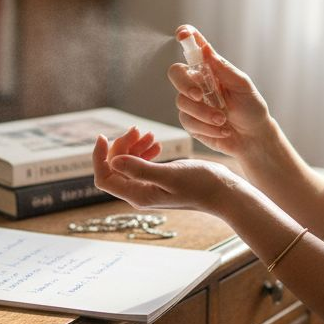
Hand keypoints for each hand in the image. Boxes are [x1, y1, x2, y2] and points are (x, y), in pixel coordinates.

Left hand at [92, 130, 236, 212]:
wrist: (224, 192)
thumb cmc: (201, 185)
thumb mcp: (170, 175)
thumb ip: (140, 169)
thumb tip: (113, 160)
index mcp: (138, 195)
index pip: (104, 178)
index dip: (98, 157)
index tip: (103, 136)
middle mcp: (140, 194)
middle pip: (115, 168)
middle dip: (121, 146)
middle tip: (137, 129)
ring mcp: (150, 187)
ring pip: (129, 164)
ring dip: (134, 146)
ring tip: (149, 134)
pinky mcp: (160, 180)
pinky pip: (143, 164)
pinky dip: (145, 151)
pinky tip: (156, 143)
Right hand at [169, 25, 273, 157]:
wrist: (253, 138)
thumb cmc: (251, 108)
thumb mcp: (243, 85)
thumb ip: (223, 68)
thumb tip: (206, 48)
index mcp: (211, 69)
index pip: (194, 48)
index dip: (186, 36)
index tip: (183, 34)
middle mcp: (198, 82)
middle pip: (176, 73)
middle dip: (184, 84)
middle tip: (199, 95)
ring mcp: (192, 102)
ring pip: (182, 101)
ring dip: (204, 113)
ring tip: (223, 120)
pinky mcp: (190, 122)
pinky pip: (187, 121)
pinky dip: (206, 127)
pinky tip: (222, 130)